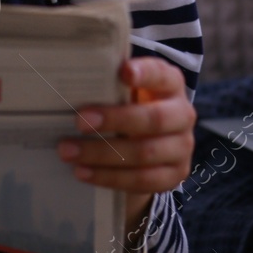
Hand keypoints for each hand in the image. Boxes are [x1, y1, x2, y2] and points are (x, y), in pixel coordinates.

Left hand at [59, 56, 195, 231]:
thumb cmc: (132, 108)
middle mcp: (183, 115)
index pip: (162, 75)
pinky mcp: (174, 175)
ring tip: (69, 151)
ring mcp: (182, 148)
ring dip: (101, 154)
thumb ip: (113, 86)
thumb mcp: (128, 92)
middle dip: (114, 120)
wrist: (152, 144)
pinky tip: (83, 172)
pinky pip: (140, 180)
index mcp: (171, 85)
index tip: (123, 71)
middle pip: (154, 119)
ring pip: (144, 153)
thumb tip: (74, 83)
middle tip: (79, 121)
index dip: (145, 73)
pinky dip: (108, 177)